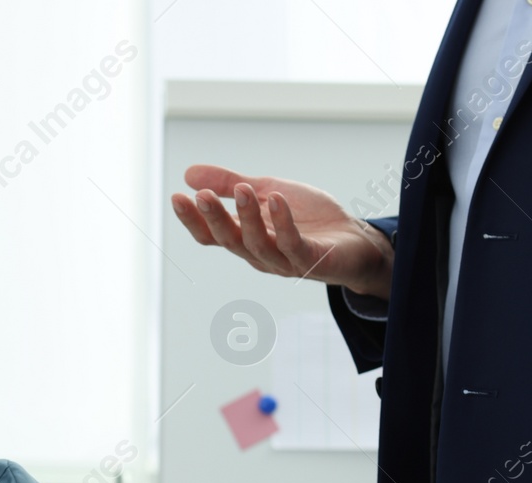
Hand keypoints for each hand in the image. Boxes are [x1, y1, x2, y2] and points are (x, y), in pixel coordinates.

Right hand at [171, 164, 394, 297]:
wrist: (355, 241)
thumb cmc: (310, 220)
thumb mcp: (267, 192)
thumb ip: (231, 183)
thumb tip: (188, 174)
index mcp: (246, 238)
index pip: (211, 235)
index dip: (193, 219)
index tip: (177, 196)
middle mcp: (259, 254)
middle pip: (229, 241)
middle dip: (213, 218)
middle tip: (202, 195)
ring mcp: (284, 260)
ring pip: (256, 244)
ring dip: (247, 218)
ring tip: (241, 191)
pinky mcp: (311, 260)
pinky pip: (292, 245)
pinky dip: (283, 223)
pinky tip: (276, 200)